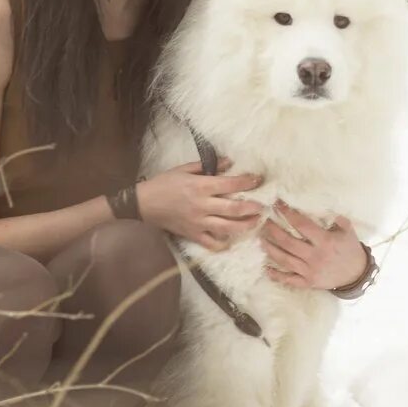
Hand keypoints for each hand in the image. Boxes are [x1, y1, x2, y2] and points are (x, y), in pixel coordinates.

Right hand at [136, 158, 263, 252]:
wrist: (143, 204)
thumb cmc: (164, 183)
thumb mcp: (184, 169)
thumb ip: (208, 166)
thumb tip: (230, 163)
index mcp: (200, 186)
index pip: (230, 185)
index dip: (247, 182)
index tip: (258, 179)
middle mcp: (202, 206)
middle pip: (234, 209)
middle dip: (252, 207)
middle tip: (264, 206)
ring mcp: (198, 222)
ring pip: (227, 228)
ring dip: (245, 225)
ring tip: (256, 222)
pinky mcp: (193, 235)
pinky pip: (212, 243)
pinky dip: (224, 243)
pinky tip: (232, 239)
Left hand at [260, 202, 366, 290]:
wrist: (356, 274)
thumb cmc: (350, 249)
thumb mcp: (348, 230)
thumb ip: (336, 218)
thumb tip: (322, 205)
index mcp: (325, 241)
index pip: (302, 225)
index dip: (288, 214)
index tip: (278, 205)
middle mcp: (315, 256)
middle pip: (288, 242)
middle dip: (274, 231)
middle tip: (265, 222)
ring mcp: (310, 271)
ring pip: (285, 260)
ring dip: (271, 249)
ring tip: (261, 240)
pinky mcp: (308, 283)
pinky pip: (289, 279)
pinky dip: (277, 275)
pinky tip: (266, 269)